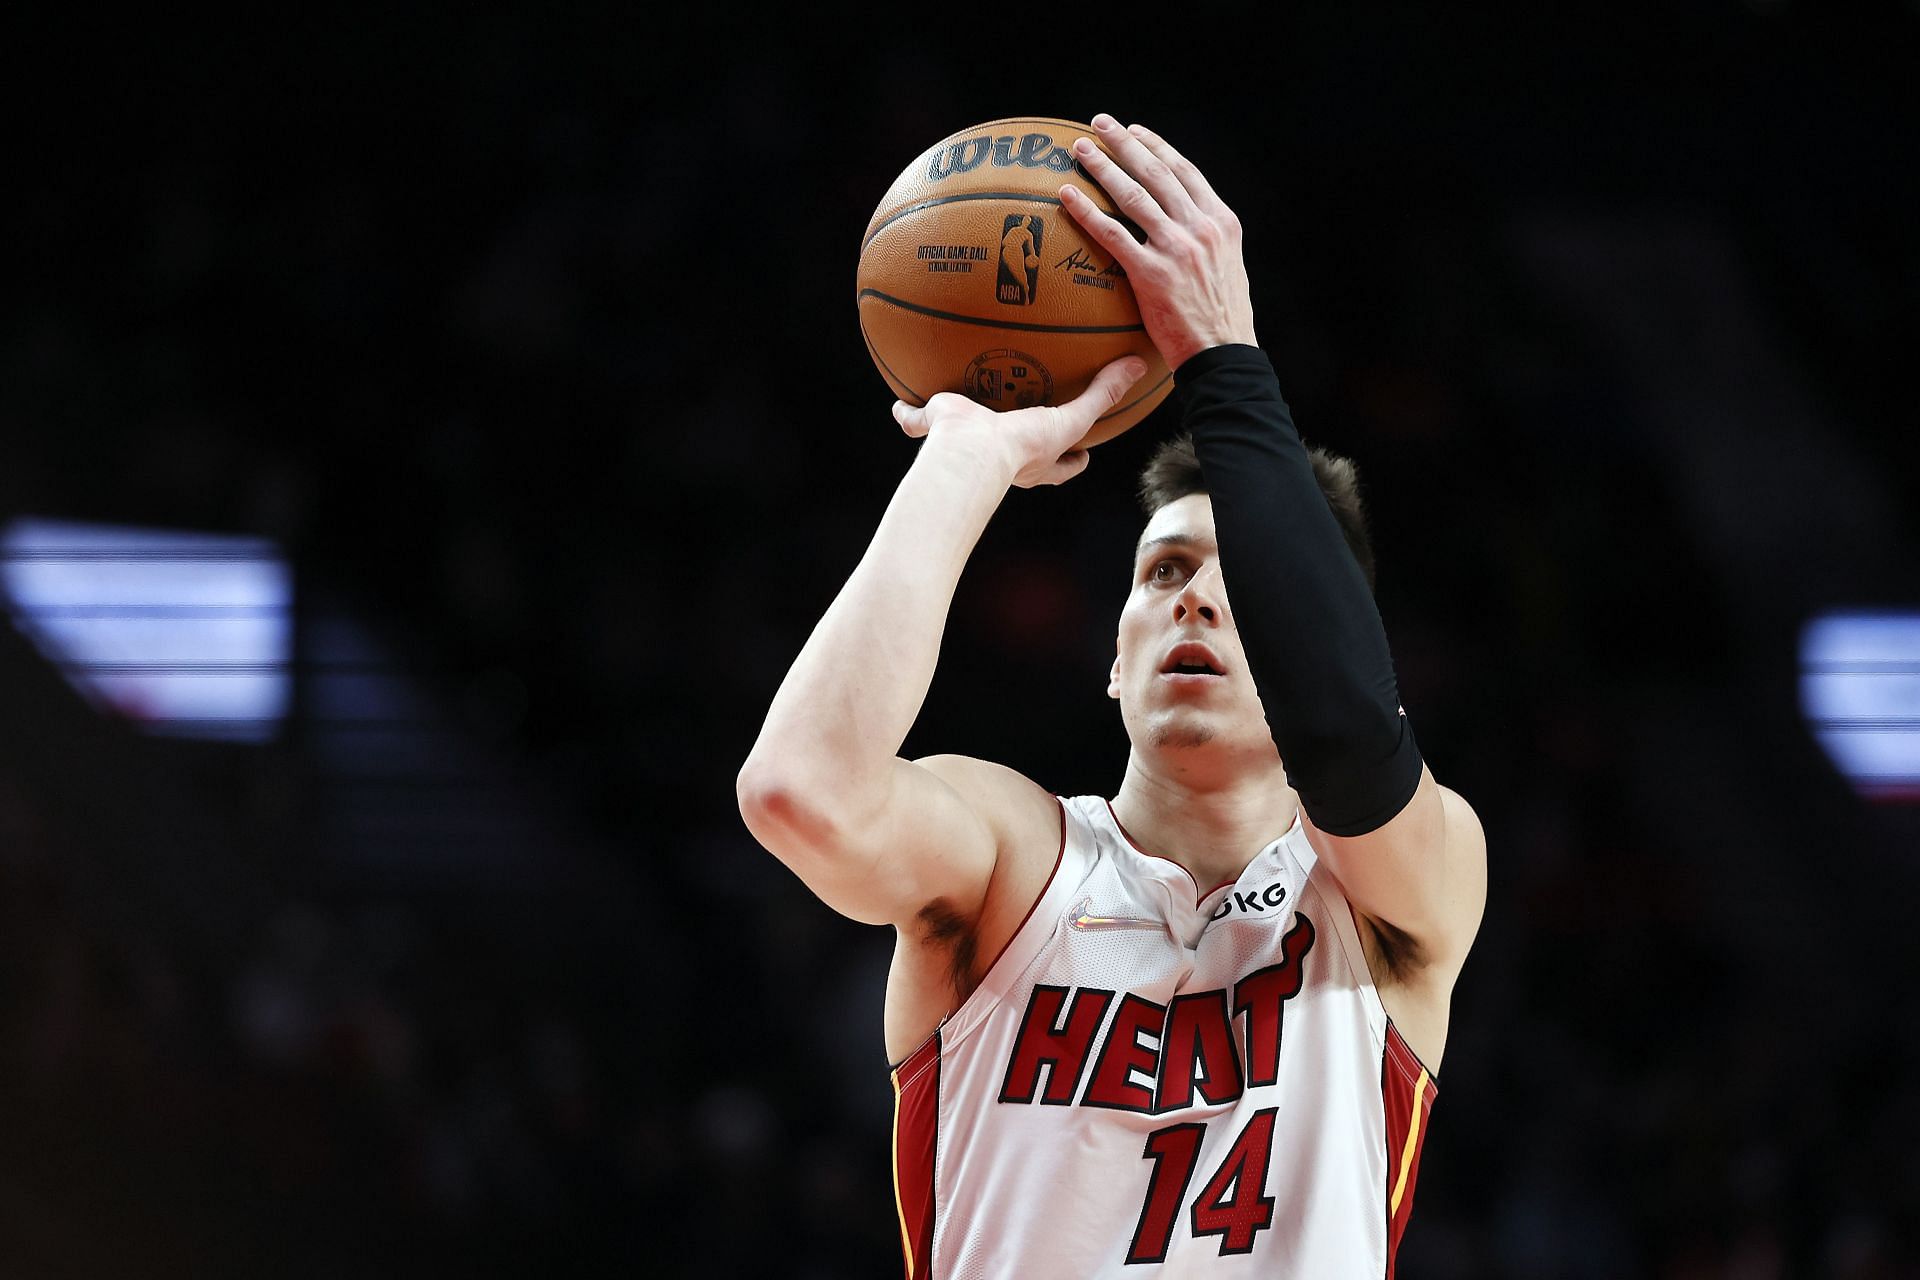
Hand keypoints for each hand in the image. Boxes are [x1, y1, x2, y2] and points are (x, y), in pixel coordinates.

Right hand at [893, 356, 1146, 488]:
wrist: (974, 452)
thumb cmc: (1023, 445)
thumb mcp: (1071, 419)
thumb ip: (1103, 394)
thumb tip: (1138, 365)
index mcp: (1034, 460)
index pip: (1062, 465)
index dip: (1073, 459)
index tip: (1082, 450)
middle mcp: (1001, 459)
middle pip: (1014, 456)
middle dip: (1018, 443)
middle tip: (1024, 423)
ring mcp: (966, 447)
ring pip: (965, 439)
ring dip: (958, 426)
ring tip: (956, 402)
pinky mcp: (935, 430)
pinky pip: (914, 419)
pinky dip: (905, 414)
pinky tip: (899, 402)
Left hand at [1058, 115, 1256, 370]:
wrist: (1223, 355)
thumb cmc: (1223, 320)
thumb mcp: (1227, 267)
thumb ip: (1207, 241)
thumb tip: (1184, 228)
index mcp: (1220, 221)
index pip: (1186, 171)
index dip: (1157, 146)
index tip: (1134, 131)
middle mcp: (1200, 227)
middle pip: (1157, 172)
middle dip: (1124, 143)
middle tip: (1099, 124)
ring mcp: (1176, 248)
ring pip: (1133, 195)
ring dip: (1103, 167)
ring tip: (1079, 149)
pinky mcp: (1151, 273)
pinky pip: (1111, 234)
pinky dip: (1086, 210)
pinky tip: (1066, 195)